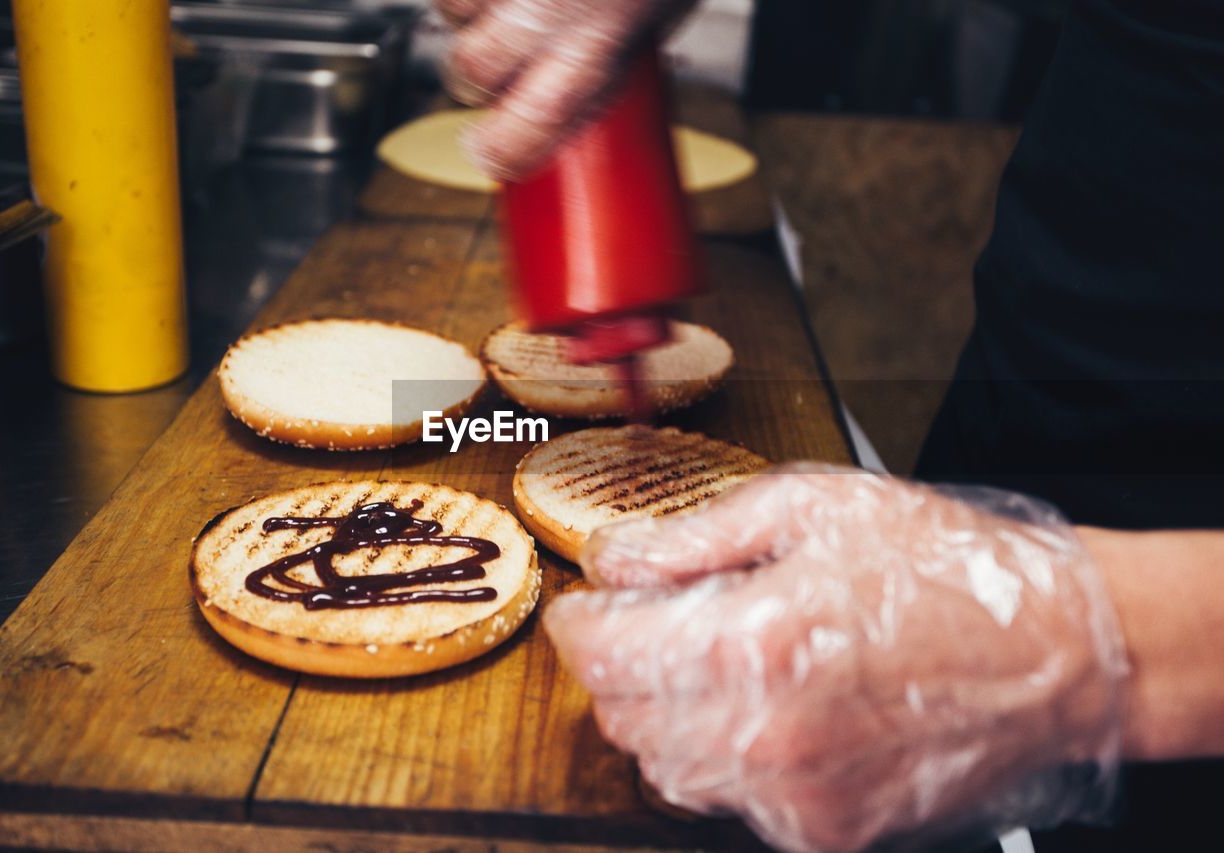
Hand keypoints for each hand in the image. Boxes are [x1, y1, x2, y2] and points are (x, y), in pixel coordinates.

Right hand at [435, 0, 697, 179]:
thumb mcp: (659, 17)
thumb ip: (611, 57)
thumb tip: (569, 103)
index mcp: (606, 38)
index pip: (534, 122)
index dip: (503, 149)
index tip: (495, 157)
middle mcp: (552, 2)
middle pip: (472, 69)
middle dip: (478, 75)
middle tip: (502, 62)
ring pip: (452, 7)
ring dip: (470, 9)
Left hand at [544, 464, 1129, 851]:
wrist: (1053, 654)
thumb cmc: (944, 569)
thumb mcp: (811, 509)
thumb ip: (693, 537)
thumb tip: (614, 558)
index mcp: (752, 640)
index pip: (602, 654)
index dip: (579, 623)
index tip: (587, 605)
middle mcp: (762, 732)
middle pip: (621, 716)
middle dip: (618, 665)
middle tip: (653, 622)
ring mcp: (794, 793)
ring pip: (665, 767)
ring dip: (665, 713)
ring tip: (719, 661)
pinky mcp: (824, 829)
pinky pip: (730, 800)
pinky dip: (725, 755)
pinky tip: (770, 708)